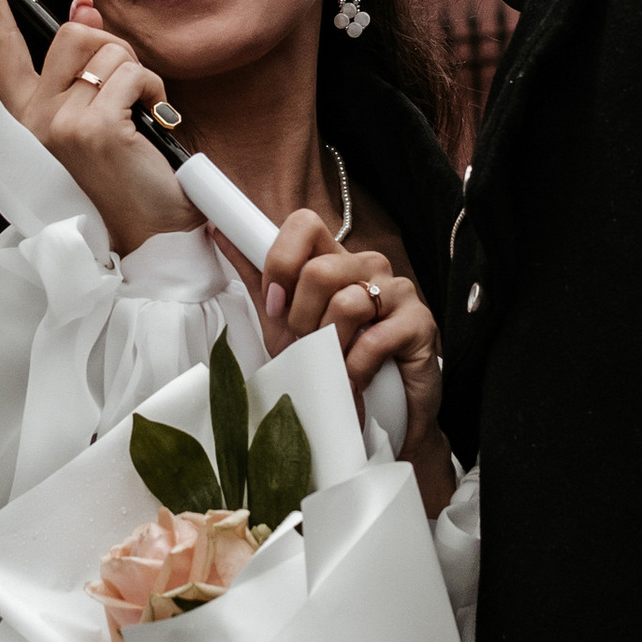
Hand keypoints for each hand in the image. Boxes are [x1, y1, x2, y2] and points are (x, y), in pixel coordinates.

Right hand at [0, 0, 195, 255]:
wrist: (149, 238)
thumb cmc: (127, 179)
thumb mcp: (98, 116)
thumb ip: (85, 67)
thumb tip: (83, 6)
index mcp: (28, 115)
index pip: (3, 45)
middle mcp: (34, 119)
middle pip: (72, 33)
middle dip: (112, 47)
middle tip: (127, 92)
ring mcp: (59, 123)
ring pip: (108, 49)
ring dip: (139, 75)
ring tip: (139, 119)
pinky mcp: (92, 129)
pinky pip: (134, 74)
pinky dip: (155, 94)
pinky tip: (151, 127)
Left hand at [259, 213, 449, 501]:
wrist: (380, 418)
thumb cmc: (332, 365)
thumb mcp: (285, 325)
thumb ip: (259, 280)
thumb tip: (220, 232)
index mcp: (335, 260)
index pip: (304, 224)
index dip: (280, 262)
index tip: (274, 304)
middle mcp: (368, 267)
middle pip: (319, 270)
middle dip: (301, 319)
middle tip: (308, 346)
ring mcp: (399, 291)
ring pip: (347, 302)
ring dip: (329, 346)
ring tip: (333, 366)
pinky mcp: (421, 323)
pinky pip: (374, 339)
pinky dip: (354, 367)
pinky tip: (354, 380)